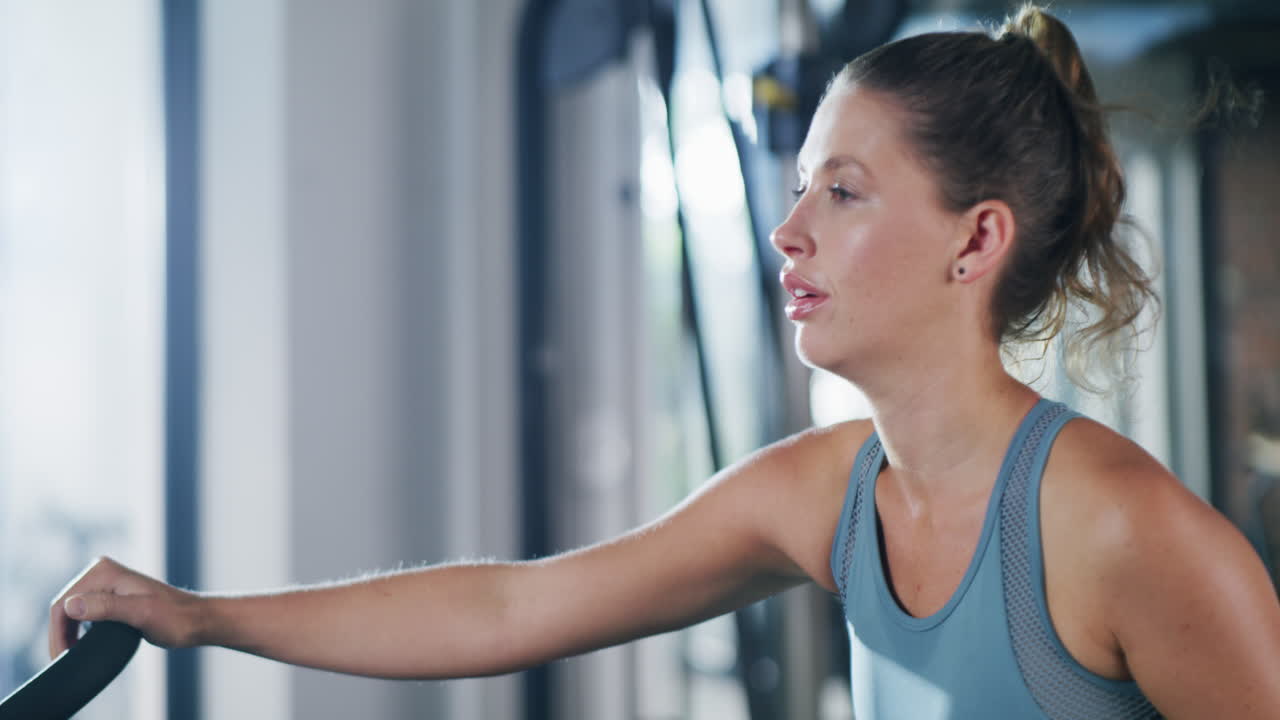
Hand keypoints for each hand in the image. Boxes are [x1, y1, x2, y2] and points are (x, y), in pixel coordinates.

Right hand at [48, 556, 203, 658]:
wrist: (195, 620)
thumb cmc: (174, 617)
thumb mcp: (140, 613)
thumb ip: (106, 608)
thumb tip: (71, 606)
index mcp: (104, 571)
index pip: (62, 603)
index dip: (57, 633)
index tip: (62, 657)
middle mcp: (102, 571)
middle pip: (64, 607)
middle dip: (60, 635)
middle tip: (64, 660)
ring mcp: (106, 583)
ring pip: (71, 611)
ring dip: (68, 634)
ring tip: (72, 655)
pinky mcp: (111, 596)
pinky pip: (83, 613)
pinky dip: (78, 630)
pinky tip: (82, 645)